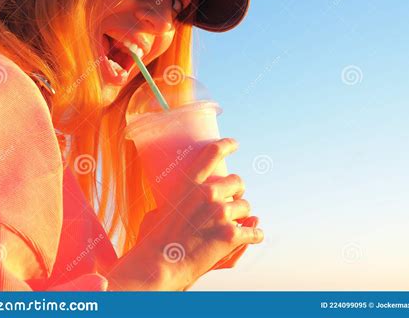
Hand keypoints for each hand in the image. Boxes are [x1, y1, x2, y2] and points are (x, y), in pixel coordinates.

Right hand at [135, 138, 263, 290]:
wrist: (158, 265)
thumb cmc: (153, 241)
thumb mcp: (157, 212)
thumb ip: (172, 204)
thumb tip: (176, 205)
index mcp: (189, 184)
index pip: (212, 154)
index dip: (226, 145)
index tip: (235, 144)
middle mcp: (207, 193)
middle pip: (238, 182)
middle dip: (237, 192)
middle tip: (233, 203)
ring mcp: (220, 213)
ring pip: (247, 207)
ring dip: (243, 217)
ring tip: (234, 226)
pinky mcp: (230, 235)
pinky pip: (254, 231)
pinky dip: (255, 235)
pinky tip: (253, 237)